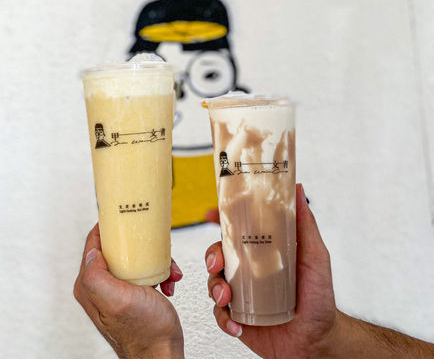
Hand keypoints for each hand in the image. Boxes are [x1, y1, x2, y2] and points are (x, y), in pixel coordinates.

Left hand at [74, 224, 183, 358]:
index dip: (108, 227)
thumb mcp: (117, 299)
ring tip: (166, 272)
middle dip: (140, 246)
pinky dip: (161, 272)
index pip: (93, 242)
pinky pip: (146, 271)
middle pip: (118, 248)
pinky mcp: (133, 293)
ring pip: (135, 258)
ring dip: (155, 261)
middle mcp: (100, 286)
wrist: (161, 352)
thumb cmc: (143, 332)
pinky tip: (167, 282)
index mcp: (89, 285)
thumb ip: (96, 275)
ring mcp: (117, 290)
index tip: (123, 217)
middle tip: (152, 247)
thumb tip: (91, 251)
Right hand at [205, 184, 337, 358]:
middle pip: (220, 253)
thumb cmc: (319, 298)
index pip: (239, 229)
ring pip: (214, 281)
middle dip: (212, 255)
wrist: (318, 341)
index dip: (222, 219)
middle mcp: (250, 269)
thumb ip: (305, 223)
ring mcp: (243, 293)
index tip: (211, 213)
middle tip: (217, 263)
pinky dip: (223, 318)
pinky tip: (236, 324)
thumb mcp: (315, 255)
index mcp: (264, 250)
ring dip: (215, 287)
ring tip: (227, 298)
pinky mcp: (239, 317)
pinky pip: (220, 314)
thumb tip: (297, 190)